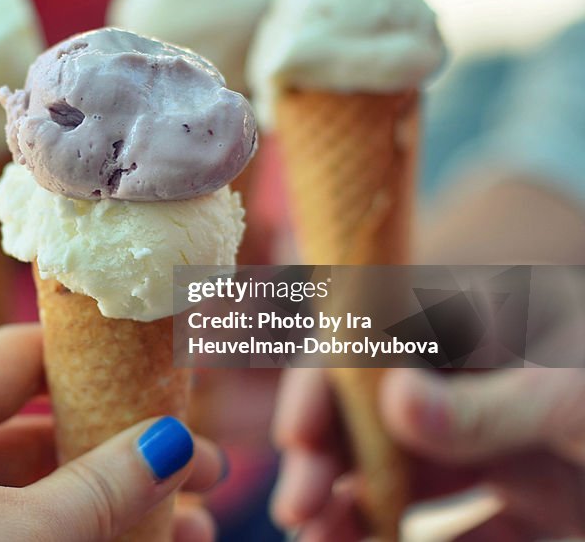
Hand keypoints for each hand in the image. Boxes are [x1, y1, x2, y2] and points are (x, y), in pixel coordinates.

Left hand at [0, 325, 225, 541]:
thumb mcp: (25, 537)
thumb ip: (104, 488)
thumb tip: (176, 443)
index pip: (21, 355)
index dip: (96, 357)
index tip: (166, 373)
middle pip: (41, 431)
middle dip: (125, 455)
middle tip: (206, 475)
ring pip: (33, 494)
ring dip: (110, 508)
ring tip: (198, 535)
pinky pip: (12, 533)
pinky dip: (71, 539)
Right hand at [271, 368, 584, 539]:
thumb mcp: (573, 402)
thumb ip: (487, 405)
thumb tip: (393, 397)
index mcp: (481, 331)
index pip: (378, 341)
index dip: (327, 383)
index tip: (295, 435)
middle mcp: (478, 384)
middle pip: (375, 416)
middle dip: (328, 461)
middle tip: (296, 510)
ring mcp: (503, 444)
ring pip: (407, 476)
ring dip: (357, 510)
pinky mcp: (536, 500)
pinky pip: (471, 530)